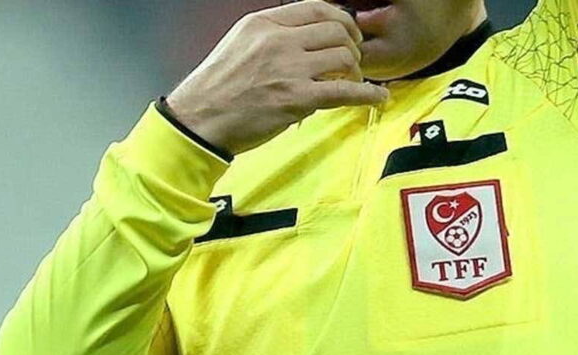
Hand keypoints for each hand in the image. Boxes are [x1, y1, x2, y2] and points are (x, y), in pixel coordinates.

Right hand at [164, 0, 388, 155]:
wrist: (199, 120)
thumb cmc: (216, 90)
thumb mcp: (239, 45)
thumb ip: (272, 38)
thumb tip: (304, 41)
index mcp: (263, 23)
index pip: (316, 8)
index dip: (341, 20)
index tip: (347, 34)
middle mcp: (278, 40)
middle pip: (336, 30)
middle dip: (352, 46)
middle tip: (352, 62)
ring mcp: (289, 69)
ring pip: (344, 57)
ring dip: (356, 71)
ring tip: (353, 82)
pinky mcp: (297, 99)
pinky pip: (345, 92)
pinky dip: (368, 94)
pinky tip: (377, 97)